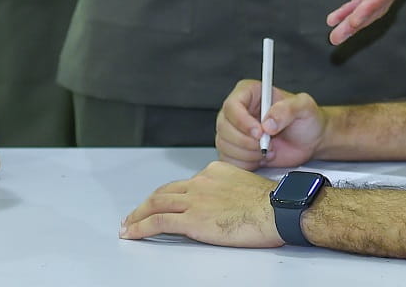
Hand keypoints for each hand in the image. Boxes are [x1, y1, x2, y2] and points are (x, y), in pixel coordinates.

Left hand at [120, 160, 280, 246]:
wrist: (277, 211)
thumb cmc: (271, 205)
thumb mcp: (245, 186)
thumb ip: (227, 191)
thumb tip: (222, 205)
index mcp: (214, 172)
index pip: (183, 184)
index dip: (167, 196)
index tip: (160, 204)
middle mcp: (201, 182)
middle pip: (163, 192)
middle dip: (145, 205)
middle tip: (133, 215)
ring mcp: (195, 200)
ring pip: (155, 205)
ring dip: (137, 216)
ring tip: (128, 226)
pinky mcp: (192, 220)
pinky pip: (158, 222)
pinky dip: (140, 228)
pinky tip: (133, 234)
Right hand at [216, 79, 326, 169]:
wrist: (310, 141)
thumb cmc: (306, 119)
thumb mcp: (304, 107)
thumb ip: (287, 109)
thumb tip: (267, 122)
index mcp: (250, 93)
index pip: (232, 106)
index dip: (242, 122)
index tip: (259, 133)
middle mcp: (238, 111)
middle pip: (224, 127)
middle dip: (247, 142)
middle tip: (267, 144)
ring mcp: (235, 131)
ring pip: (225, 145)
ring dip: (248, 153)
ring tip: (268, 149)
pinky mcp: (236, 150)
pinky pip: (229, 160)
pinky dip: (246, 163)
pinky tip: (261, 158)